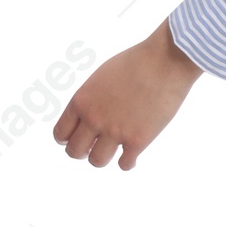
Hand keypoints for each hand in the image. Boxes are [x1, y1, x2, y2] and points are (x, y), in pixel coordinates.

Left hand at [52, 20, 202, 169]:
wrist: (165, 61)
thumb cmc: (136, 62)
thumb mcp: (101, 77)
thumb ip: (91, 99)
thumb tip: (90, 117)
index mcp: (82, 101)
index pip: (60, 134)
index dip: (68, 139)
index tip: (78, 137)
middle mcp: (94, 119)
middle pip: (74, 152)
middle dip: (83, 151)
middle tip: (94, 145)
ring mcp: (115, 132)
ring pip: (97, 161)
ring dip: (103, 157)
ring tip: (114, 149)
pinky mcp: (138, 141)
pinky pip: (125, 164)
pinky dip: (127, 162)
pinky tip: (132, 154)